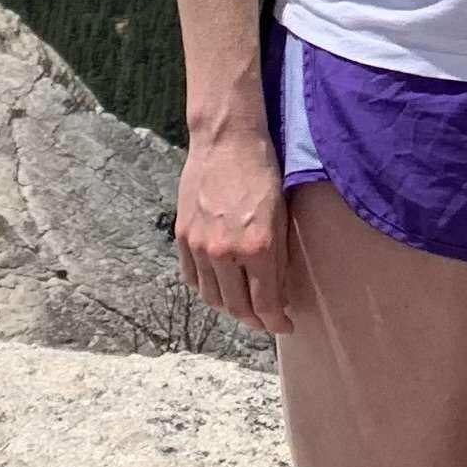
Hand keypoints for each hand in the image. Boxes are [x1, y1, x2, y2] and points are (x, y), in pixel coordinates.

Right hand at [174, 113, 289, 333]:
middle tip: (266, 319)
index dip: (276, 322)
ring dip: (229, 306)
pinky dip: (206, 287)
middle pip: (237, 307)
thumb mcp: (282, 216)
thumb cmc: (262, 172)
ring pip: (212, 297)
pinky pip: (192, 277)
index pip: (265, 304)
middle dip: (255, 320)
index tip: (284, 325)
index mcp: (257, 247)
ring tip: (243, 303)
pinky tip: (219, 284)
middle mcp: (225, 252)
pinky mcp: (182, 236)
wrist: (226, 141)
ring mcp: (200, 246)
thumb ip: (278, 259)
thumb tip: (277, 293)